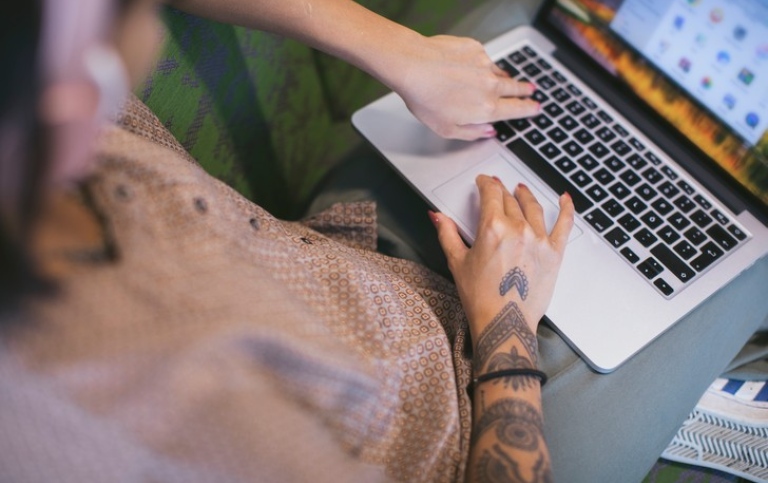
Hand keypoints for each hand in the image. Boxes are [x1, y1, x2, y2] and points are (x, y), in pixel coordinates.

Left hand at [389, 35, 538, 140]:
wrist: (413, 65)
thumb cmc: (425, 98)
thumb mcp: (447, 129)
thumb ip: (472, 133)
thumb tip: (488, 131)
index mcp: (487, 109)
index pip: (517, 110)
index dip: (528, 110)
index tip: (535, 108)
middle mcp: (491, 85)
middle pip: (515, 88)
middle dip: (524, 91)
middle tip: (530, 90)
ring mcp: (484, 64)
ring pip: (500, 73)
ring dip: (503, 77)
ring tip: (502, 80)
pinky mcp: (475, 48)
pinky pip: (484, 58)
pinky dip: (481, 63)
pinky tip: (468, 67)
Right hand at [431, 176, 573, 334]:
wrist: (505, 322)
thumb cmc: (481, 298)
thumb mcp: (457, 262)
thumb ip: (448, 234)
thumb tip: (438, 217)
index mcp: (492, 228)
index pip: (491, 194)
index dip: (486, 184)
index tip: (483, 182)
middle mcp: (518, 229)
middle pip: (510, 200)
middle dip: (502, 191)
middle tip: (497, 189)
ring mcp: (538, 240)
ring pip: (533, 207)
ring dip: (525, 195)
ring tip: (521, 190)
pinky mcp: (554, 253)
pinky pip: (564, 224)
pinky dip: (566, 208)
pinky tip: (564, 199)